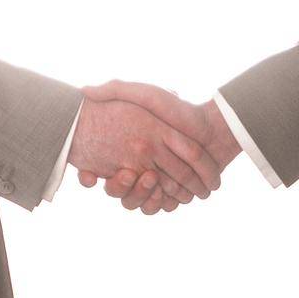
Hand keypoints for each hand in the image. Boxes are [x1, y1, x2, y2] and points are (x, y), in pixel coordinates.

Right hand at [67, 91, 221, 206]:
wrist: (213, 128)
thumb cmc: (178, 109)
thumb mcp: (144, 94)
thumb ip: (116, 90)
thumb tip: (85, 91)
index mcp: (131, 150)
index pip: (103, 170)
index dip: (95, 174)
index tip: (94, 172)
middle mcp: (142, 167)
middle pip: (120, 190)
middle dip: (120, 187)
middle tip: (126, 173)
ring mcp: (158, 183)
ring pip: (138, 202)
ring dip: (141, 195)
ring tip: (150, 179)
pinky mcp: (175, 194)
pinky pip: (160, 207)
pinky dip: (160, 203)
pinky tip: (162, 191)